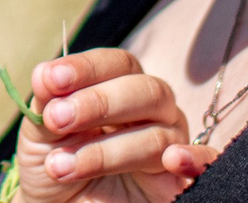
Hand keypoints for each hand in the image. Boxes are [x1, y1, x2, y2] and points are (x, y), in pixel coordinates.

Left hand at [9, 48, 215, 202]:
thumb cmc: (55, 163)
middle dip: (98, 103)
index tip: (51, 80)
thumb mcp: (41, 133)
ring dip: (105, 151)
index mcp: (120, 87)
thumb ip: (47, 104)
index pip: (117, 64)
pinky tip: (173, 160)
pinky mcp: (178, 183)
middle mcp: (153, 111)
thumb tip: (45, 74)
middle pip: (145, 91)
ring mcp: (171, 144)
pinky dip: (196, 159)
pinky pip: (206, 163)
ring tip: (61, 166)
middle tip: (57, 120)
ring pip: (157, 136)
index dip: (86, 68)